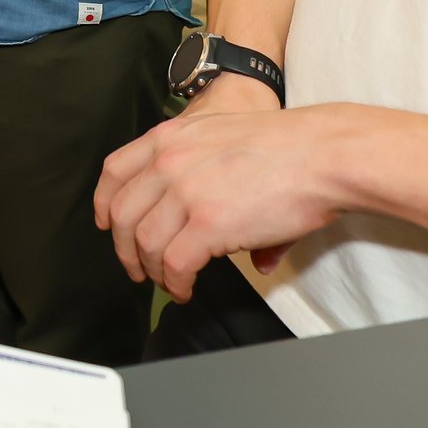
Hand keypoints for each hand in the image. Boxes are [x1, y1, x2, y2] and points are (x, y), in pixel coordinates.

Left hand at [94, 100, 353, 301]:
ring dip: (152, 271)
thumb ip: (216, 180)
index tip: (106, 222)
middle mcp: (169, 162)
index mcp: (171, 137)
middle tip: (137, 268)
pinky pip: (173, 265)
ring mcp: (185, 192)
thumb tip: (247, 249)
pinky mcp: (207, 224)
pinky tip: (184, 290)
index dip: (105, 201)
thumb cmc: (289, 148)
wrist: (321, 154)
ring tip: (167, 283)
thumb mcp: (230, 141)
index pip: (115, 170)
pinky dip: (174, 284)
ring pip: (144, 243)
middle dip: (124, 248)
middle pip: (122, 213)